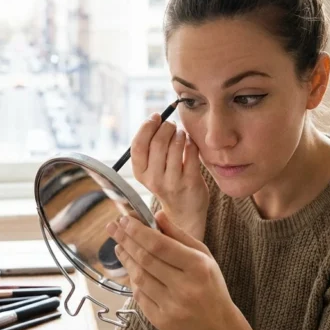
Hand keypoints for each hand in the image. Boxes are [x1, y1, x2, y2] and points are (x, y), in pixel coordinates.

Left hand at [106, 210, 236, 329]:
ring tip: (119, 245)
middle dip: (126, 240)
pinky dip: (133, 280)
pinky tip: (131, 268)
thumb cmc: (209, 284)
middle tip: (113, 228)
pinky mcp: (161, 320)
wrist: (217, 325)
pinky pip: (139, 296)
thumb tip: (157, 215)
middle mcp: (184, 287)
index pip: (160, 245)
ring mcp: (171, 306)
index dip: (138, 231)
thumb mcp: (203, 255)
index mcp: (197, 267)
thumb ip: (179, 235)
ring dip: (126, 259)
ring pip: (139, 278)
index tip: (124, 220)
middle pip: (146, 260)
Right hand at [131, 113, 208, 239]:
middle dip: (166, 127)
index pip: (138, 145)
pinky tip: (190, 143)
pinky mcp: (191, 182)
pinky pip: (191, 152)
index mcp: (140, 174)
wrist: (184, 212)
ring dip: (179, 134)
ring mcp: (173, 182)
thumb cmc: (167, 183)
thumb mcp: (150, 171)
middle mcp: (154, 179)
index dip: (146, 127)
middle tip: (171, 125)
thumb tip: (154, 119)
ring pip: (175, 145)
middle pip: (157, 142)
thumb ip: (149, 149)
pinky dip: (191, 142)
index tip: (155, 117)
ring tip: (181, 134)